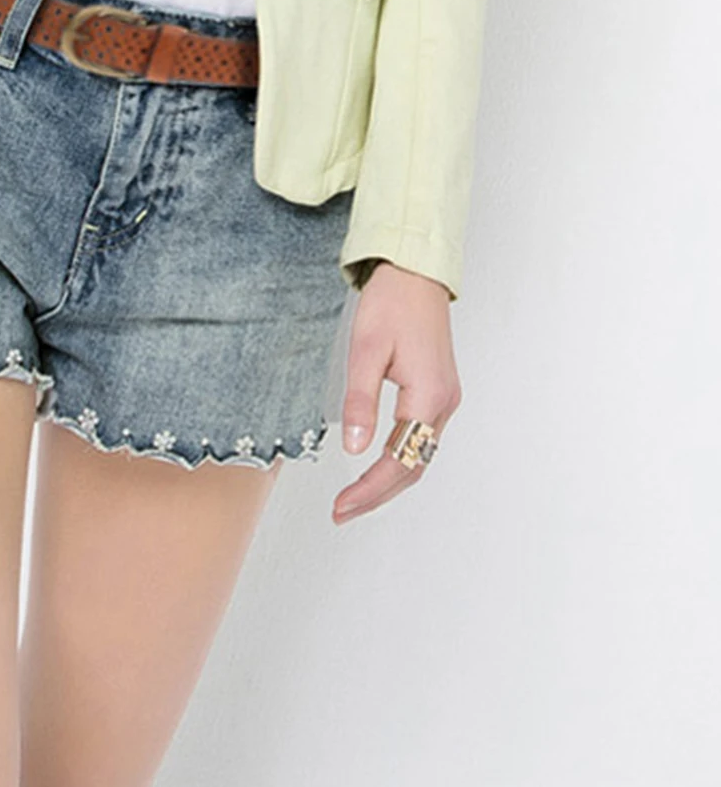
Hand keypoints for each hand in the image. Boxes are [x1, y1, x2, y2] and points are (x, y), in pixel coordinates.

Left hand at [333, 261, 460, 523]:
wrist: (415, 273)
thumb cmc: (391, 304)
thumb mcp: (365, 351)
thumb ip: (360, 402)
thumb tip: (354, 450)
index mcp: (428, 395)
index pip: (398, 459)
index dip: (369, 489)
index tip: (342, 506)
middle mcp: (443, 403)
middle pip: (413, 467)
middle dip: (377, 495)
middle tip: (342, 512)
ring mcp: (444, 399)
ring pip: (419, 457)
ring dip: (388, 483)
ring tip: (354, 500)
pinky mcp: (438, 393)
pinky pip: (420, 440)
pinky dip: (398, 462)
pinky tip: (375, 470)